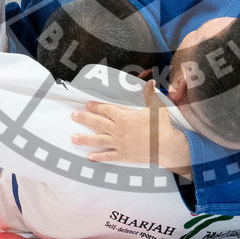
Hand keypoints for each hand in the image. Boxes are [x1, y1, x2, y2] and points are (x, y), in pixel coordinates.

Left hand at [71, 80, 192, 176]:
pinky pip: (108, 156)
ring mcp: (120, 144)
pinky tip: (89, 156)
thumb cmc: (161, 126)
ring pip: (98, 140)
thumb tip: (150, 81)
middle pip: (98, 123)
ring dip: (85, 139)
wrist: (166, 146)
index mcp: (125, 118)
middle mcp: (119, 130)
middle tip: (73, 115)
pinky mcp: (123, 155)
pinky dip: (98, 157)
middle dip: (84, 118)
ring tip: (73, 137)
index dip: (96, 106)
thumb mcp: (156, 107)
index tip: (87, 104)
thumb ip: (150, 94)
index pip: (106, 110)